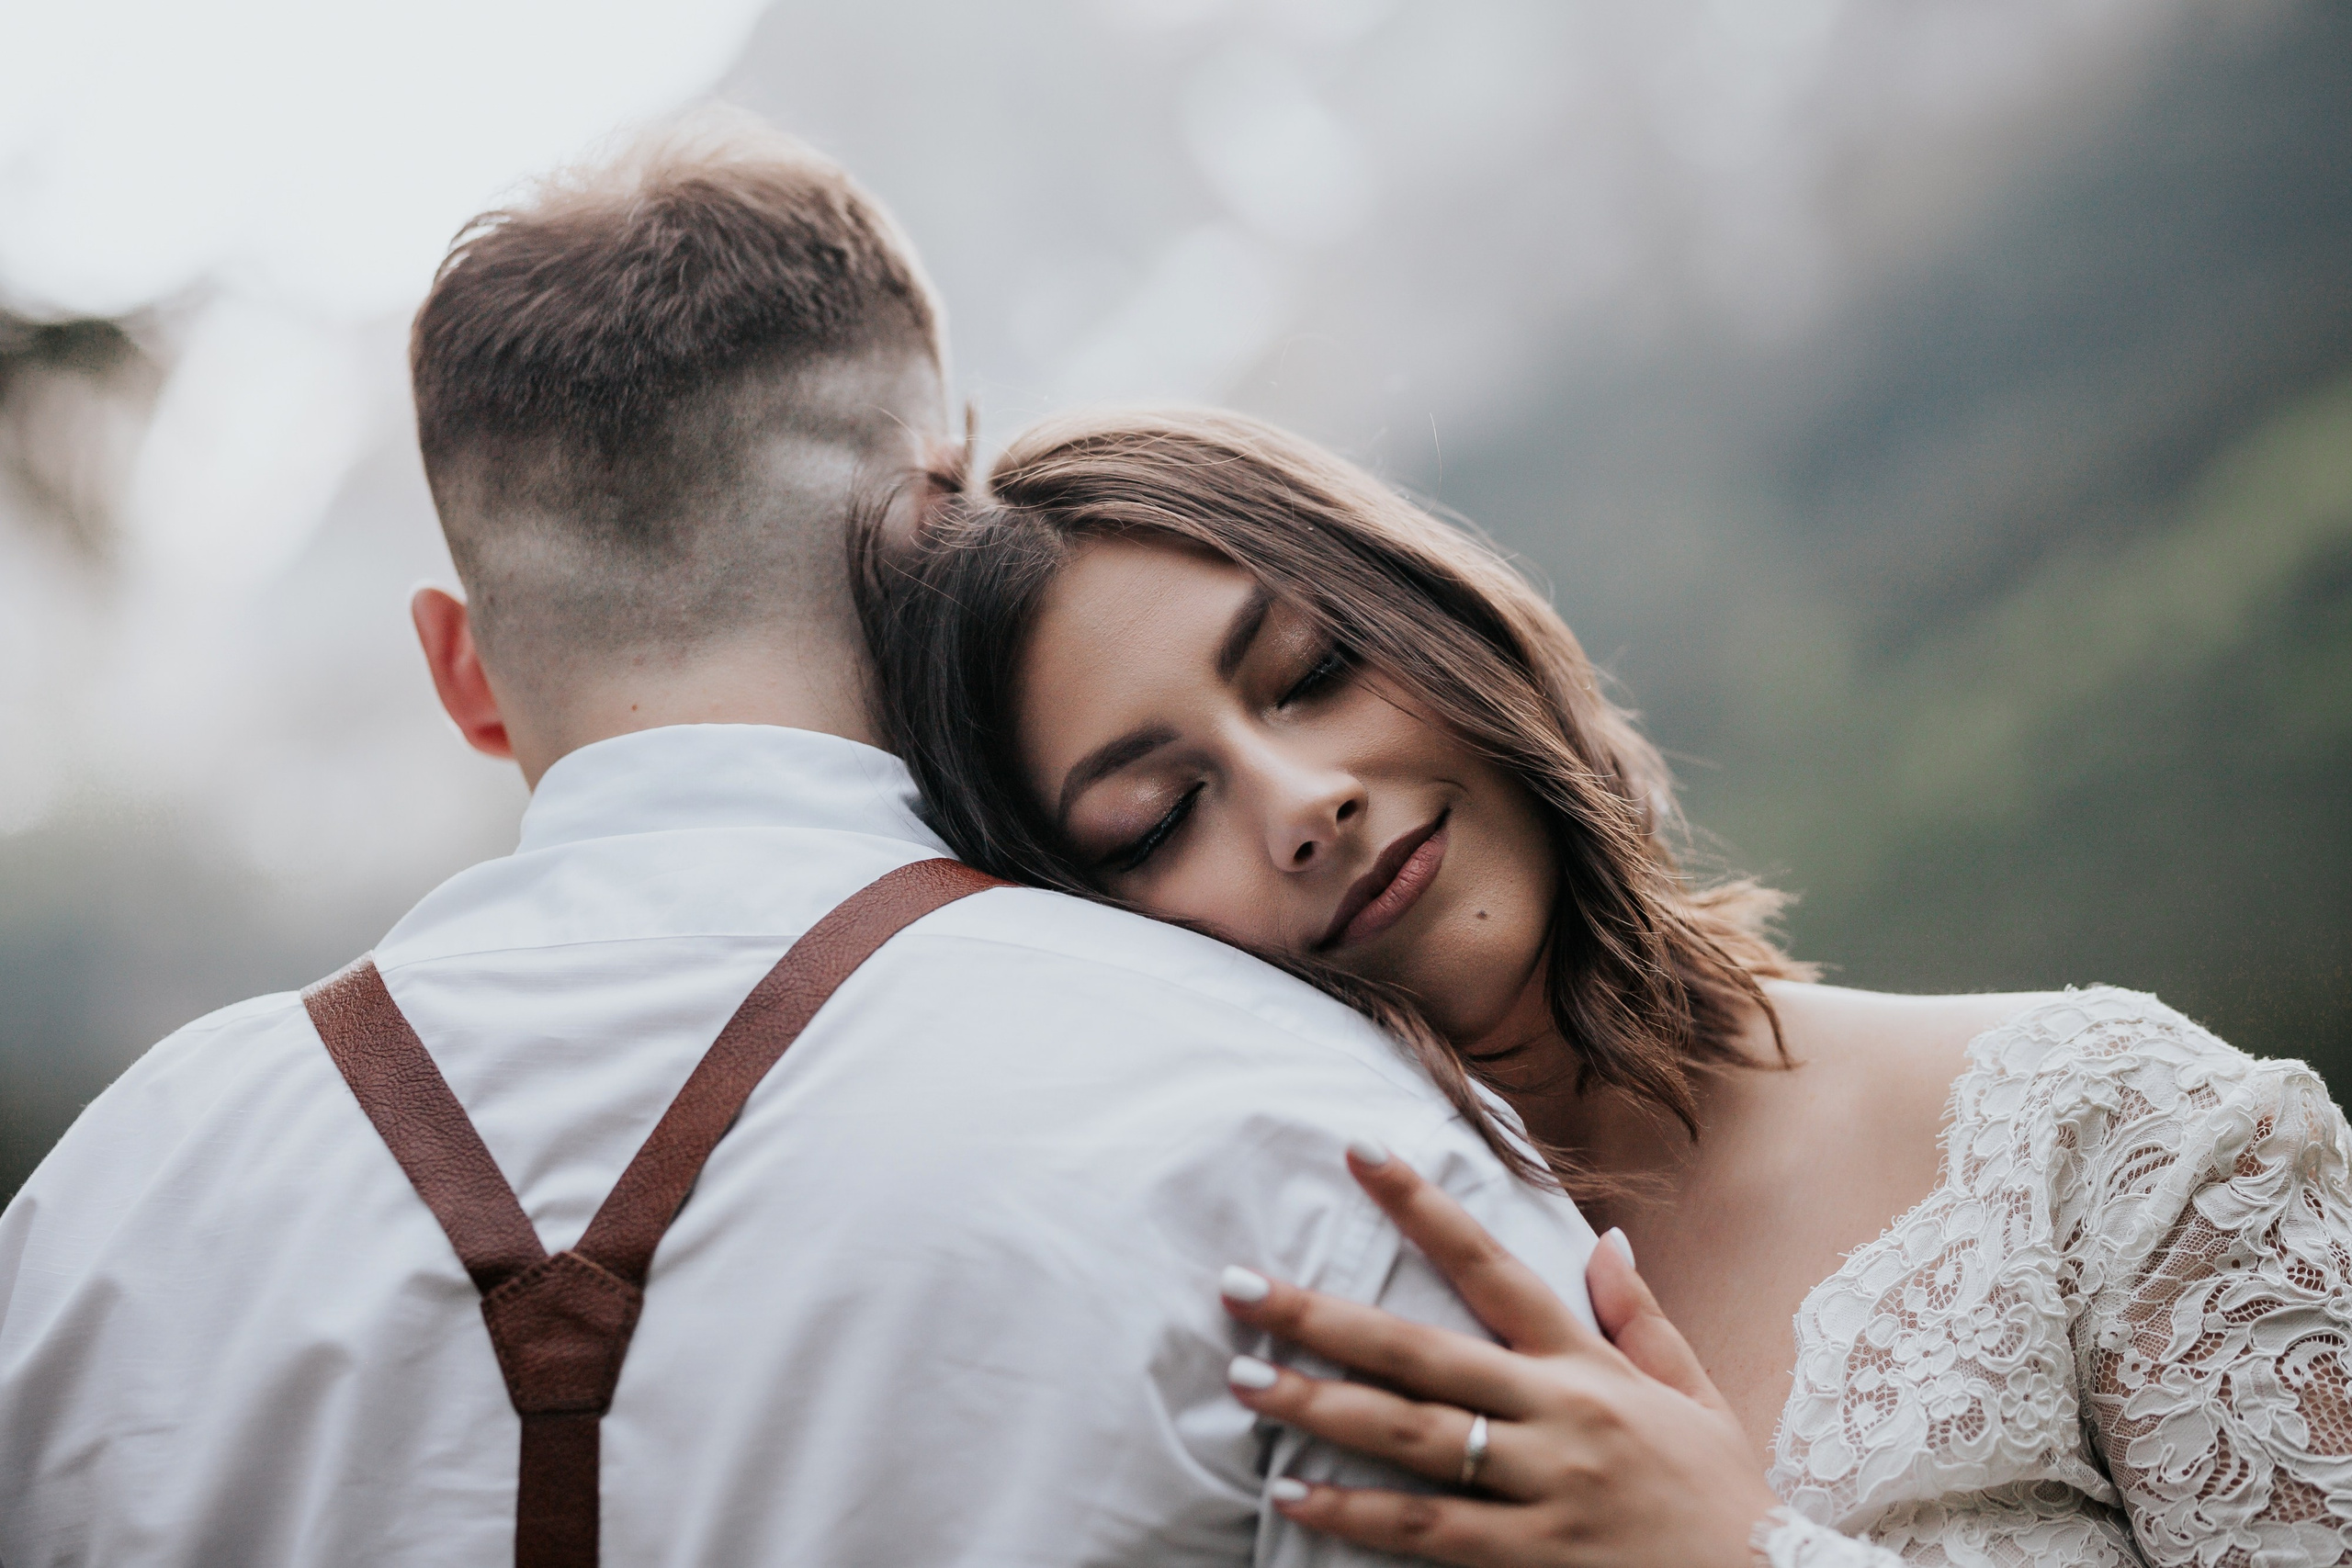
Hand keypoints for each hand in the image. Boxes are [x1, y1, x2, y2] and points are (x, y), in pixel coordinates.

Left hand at [1219, 1145, 1778, 1567]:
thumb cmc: (1721, 1497)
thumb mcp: (1694, 1395)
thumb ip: (1639, 1317)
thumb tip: (1603, 1237)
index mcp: (1586, 1365)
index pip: (1490, 1265)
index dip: (1422, 1206)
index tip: (1356, 1152)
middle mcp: (1559, 1413)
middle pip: (1420, 1351)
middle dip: (1323, 1317)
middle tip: (1238, 1288)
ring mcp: (1544, 1487)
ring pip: (1413, 1437)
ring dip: (1321, 1407)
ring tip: (1244, 1381)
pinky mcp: (1534, 1558)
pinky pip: (1429, 1532)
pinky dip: (1357, 1513)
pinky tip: (1294, 1492)